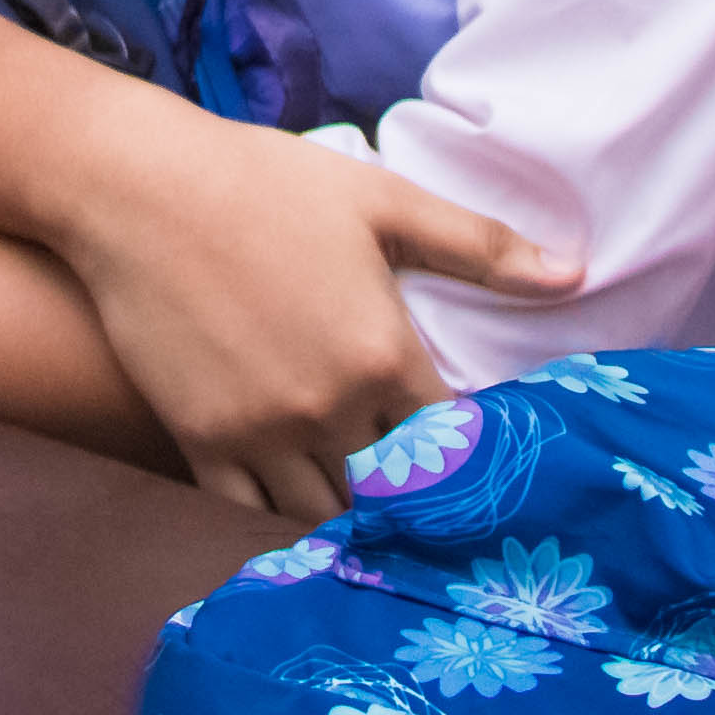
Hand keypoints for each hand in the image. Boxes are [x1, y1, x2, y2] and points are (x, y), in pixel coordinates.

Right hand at [46, 117, 580, 518]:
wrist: (137, 187)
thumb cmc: (266, 184)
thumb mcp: (383, 201)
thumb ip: (481, 246)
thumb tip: (577, 274)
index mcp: (383, 353)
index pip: (454, 442)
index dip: (476, 461)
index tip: (489, 472)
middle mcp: (327, 407)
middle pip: (395, 493)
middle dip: (419, 505)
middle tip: (439, 515)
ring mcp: (260, 433)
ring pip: (324, 517)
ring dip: (353, 524)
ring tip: (376, 527)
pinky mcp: (200, 442)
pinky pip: (246, 517)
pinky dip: (277, 529)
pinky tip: (299, 527)